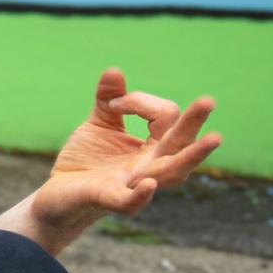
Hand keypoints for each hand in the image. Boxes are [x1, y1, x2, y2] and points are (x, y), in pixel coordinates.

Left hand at [26, 68, 220, 249]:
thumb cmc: (87, 162)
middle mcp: (151, 167)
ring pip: (170, 173)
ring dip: (190, 157)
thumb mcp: (99, 125)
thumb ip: (109, 100)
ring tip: (213, 140)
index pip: (164, 117)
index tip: (115, 104)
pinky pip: (129, 201)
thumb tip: (115, 71)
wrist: (59, 194)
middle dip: (194, 122)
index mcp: (153, 148)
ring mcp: (133, 185)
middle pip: (180, 144)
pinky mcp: (109, 200)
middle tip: (209, 100)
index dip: (140, 102)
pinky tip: (148, 182)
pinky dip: (140, 195)